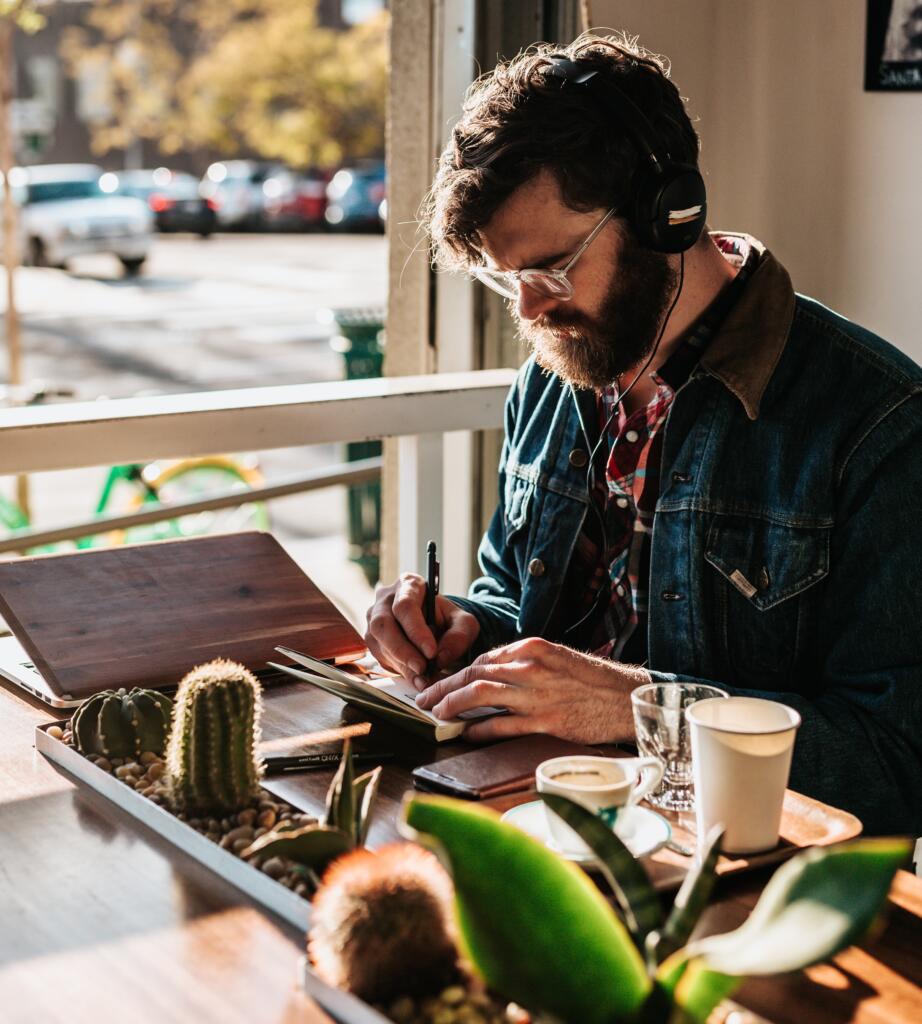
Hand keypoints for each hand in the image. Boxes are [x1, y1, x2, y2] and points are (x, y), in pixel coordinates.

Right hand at [365, 573, 479, 688]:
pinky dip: (398, 669)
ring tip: (423, 676)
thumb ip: (459, 636)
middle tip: (422, 668)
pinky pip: (378, 655)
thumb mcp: (464, 623)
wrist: (437, 627)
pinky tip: (415, 675)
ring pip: (378, 642)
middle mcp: (385, 599)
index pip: (405, 606)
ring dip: (400, 662)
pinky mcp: (373, 639)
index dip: (416, 630)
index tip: (431, 652)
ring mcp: (374, 619)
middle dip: (403, 650)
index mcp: (409, 585)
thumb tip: (440, 657)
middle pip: (383, 624)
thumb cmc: (448, 620)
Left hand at [415, 637, 649, 742]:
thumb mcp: (557, 658)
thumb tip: (491, 675)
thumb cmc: (592, 681)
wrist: (626, 700)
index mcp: (532, 647)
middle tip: (424, 700)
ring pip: (479, 695)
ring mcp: (536, 695)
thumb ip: (525, 663)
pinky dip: (477, 729)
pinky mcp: (544, 722)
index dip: (458, 673)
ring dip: (451, 705)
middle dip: (443, 687)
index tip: (443, 683)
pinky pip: (500, 725)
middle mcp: (530, 667)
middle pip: (473, 674)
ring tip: (436, 716)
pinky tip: (465, 734)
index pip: (483, 658)